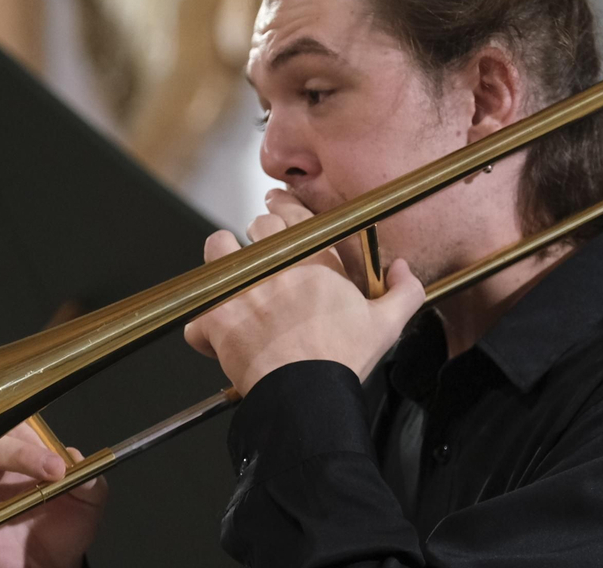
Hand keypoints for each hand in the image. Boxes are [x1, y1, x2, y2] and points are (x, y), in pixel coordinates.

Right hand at [0, 422, 107, 567]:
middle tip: (29, 459)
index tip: (49, 458)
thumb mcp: (89, 500)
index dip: (25, 436)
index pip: (14, 433)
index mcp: (20, 461)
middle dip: (3, 448)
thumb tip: (74, 456)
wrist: (59, 563)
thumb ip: (89, 479)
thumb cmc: (68, 523)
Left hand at [183, 189, 425, 393]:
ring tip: (231, 274)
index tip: (279, 207)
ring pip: (219, 249)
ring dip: (223, 257)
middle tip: (262, 247)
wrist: (308, 396)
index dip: (285, 208)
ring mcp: (242, 291)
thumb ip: (403, 292)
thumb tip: (403, 270)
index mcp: (314, 262)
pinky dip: (203, 325)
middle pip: (259, 227)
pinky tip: (215, 334)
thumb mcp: (386, 325)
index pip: (296, 215)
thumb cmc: (343, 360)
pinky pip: (198, 311)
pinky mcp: (218, 320)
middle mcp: (275, 268)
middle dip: (259, 234)